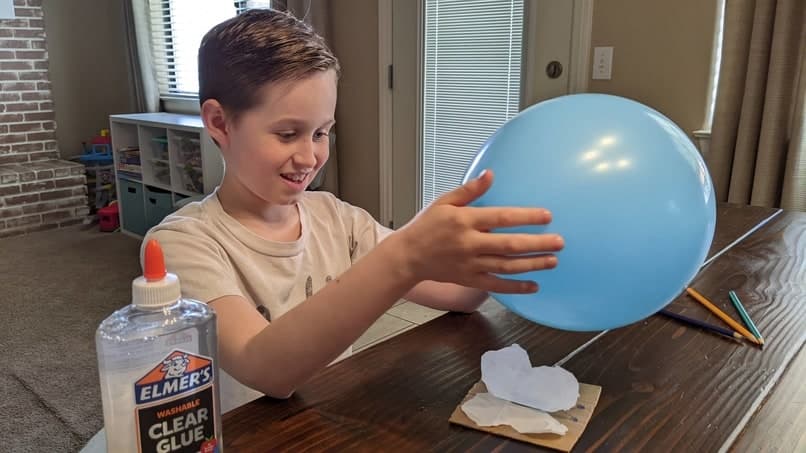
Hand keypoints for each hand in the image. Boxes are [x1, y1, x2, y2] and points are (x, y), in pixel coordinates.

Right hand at [395, 169, 562, 293]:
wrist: (408, 256)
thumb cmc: (426, 226)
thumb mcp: (444, 202)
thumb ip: (470, 190)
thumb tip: (491, 174)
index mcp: (465, 221)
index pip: (502, 217)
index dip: (527, 217)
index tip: (547, 216)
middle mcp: (470, 244)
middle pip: (510, 245)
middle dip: (538, 244)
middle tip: (560, 242)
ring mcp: (470, 264)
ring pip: (507, 266)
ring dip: (532, 264)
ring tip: (553, 261)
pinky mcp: (469, 280)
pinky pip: (496, 285)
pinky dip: (516, 287)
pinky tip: (534, 286)